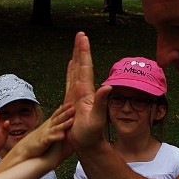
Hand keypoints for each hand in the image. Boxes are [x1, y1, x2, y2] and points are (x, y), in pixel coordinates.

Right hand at [13, 102, 75, 160]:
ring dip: (64, 124)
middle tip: (74, 107)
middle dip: (66, 113)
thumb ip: (53, 121)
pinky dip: (56, 137)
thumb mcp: (46, 128)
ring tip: (72, 120)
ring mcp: (45, 134)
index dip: (64, 108)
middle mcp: (47, 127)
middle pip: (57, 118)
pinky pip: (51, 139)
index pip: (57, 114)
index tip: (72, 103)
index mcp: (49, 124)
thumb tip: (59, 112)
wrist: (25, 148)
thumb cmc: (37, 139)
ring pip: (56, 128)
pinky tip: (62, 136)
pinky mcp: (44, 142)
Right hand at [65, 32, 110, 152]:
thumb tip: (108, 86)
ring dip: (77, 57)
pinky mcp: (73, 101)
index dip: (83, 51)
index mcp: (86, 91)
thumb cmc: (91, 135)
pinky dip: (71, 71)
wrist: (89, 145)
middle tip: (80, 34)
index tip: (83, 37)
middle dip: (81, 50)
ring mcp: (78, 95)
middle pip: (82, 66)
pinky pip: (70, 81)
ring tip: (77, 45)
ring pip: (76, 72)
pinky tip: (71, 66)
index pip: (85, 67)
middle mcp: (83, 91)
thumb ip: (102, 102)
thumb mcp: (97, 118)